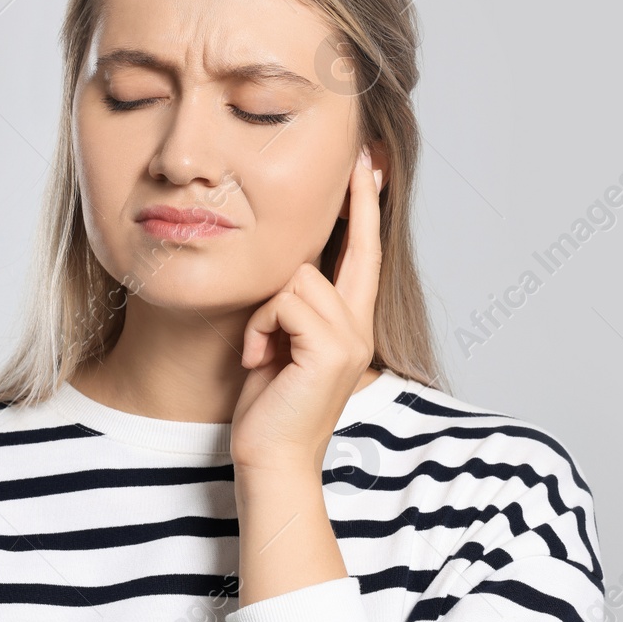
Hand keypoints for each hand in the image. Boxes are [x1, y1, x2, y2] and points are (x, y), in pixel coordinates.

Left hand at [229, 143, 382, 476]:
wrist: (271, 462)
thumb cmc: (267, 410)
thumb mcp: (279, 346)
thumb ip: (292, 310)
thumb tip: (285, 268)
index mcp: (349, 328)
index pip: (364, 257)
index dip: (365, 211)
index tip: (368, 167)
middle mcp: (359, 328)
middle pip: (354, 249)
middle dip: (357, 203)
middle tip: (361, 160)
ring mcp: (350, 339)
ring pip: (298, 277)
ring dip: (263, 311)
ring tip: (257, 351)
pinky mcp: (330, 350)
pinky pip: (284, 303)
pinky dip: (258, 328)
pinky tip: (254, 360)